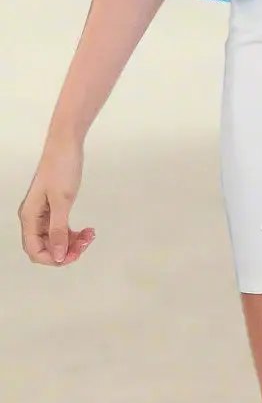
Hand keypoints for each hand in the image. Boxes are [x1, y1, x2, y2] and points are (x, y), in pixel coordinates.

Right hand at [18, 133, 95, 266]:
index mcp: (30, 217)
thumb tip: (59, 256)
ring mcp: (43, 213)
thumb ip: (59, 230)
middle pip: (45, 247)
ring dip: (72, 242)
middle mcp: (33, 217)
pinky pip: (61, 228)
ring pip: (55, 239)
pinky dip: (73, 233)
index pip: (35, 250)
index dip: (53, 258)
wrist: (66, 144)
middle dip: (66, 250)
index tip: (74, 254)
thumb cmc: (61, 168)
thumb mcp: (62, 201)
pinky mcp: (53, 207)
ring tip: (90, 235)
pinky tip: (87, 231)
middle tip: (86, 243)